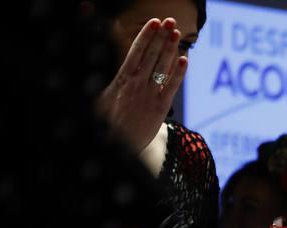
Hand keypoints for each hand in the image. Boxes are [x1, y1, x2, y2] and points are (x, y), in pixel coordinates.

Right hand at [95, 18, 187, 151]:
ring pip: (162, 67)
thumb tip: (117, 67)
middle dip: (161, 37)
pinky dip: (179, 73)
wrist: (112, 147)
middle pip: (152, 55)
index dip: (146, 35)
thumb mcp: (101, 97)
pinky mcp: (159, 108)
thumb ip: (112, 80)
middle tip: (170, 21)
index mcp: (121, 78)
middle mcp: (136, 84)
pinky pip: (171, 87)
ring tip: (177, 33)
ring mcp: (149, 95)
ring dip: (170, 48)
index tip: (154, 22)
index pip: (136, 51)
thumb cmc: (104, 123)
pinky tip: (185, 60)